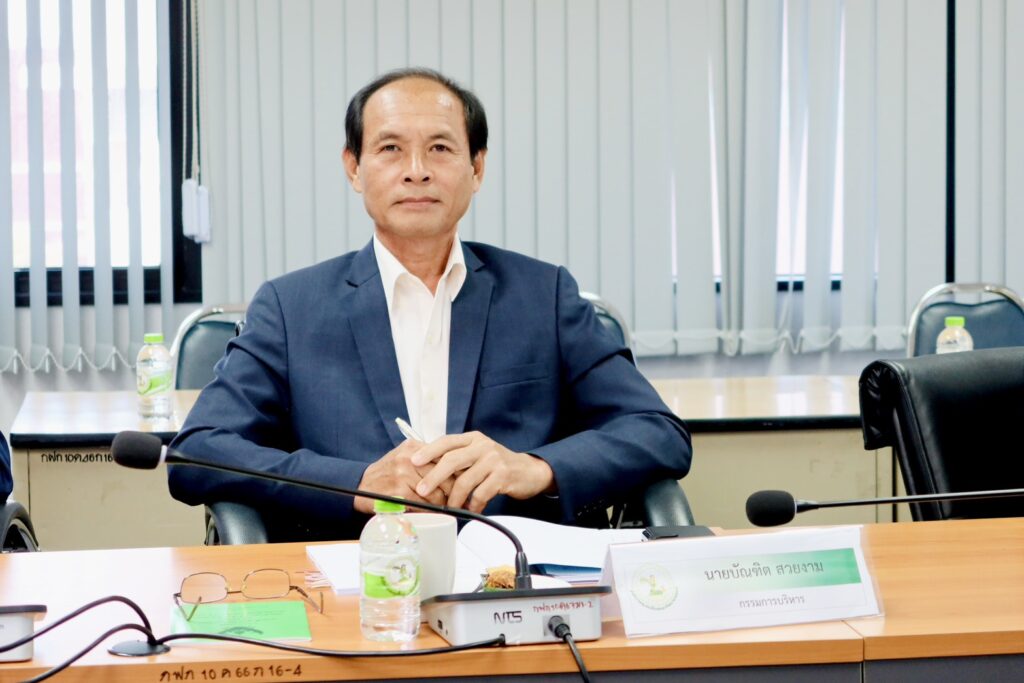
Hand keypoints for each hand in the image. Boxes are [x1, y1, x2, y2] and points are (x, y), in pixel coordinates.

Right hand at [355, 439, 454, 513]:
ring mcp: (403, 473)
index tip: (465, 483)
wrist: (361, 484)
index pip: (446, 458)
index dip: (458, 473)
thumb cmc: (389, 473)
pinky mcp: (398, 490)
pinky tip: (429, 512)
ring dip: (441, 504)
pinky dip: (428, 511)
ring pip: (435, 492)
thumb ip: (427, 460)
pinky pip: (422, 504)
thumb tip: (457, 472)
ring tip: (444, 508)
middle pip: (444, 475)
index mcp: (414, 447)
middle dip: (453, 491)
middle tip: (458, 500)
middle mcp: (410, 457)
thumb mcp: (406, 458)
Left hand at [411, 431, 555, 512]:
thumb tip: (428, 470)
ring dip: (454, 498)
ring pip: (465, 480)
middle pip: (452, 460)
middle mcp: (482, 446)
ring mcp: (494, 460)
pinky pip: (481, 493)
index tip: (413, 462)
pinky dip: (473, 504)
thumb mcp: (478, 455)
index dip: (428, 451)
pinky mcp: (503, 476)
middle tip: (422, 491)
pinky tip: (471, 509)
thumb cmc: (497, 466)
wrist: (529, 471)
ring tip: (450, 507)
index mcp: (473, 438)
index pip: (446, 442)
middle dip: (434, 477)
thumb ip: (459, 458)